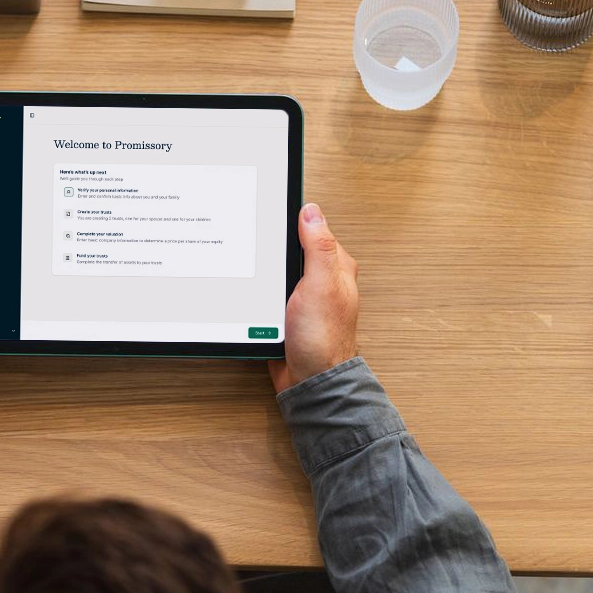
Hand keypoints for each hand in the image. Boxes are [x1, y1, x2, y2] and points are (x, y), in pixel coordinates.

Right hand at [268, 203, 358, 393]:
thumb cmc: (323, 339)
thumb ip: (318, 247)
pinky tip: (256, 299)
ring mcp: (305, 297)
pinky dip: (261, 295)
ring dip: (266, 276)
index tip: (272, 217)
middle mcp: (323, 280)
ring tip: (259, 279)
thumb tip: (311, 212)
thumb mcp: (321, 284)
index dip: (293, 223)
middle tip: (261, 253)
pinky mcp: (288, 313)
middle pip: (291, 251)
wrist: (309, 380)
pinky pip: (270, 295)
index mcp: (336, 267)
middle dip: (274, 251)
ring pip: (278, 273)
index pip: (314, 230)